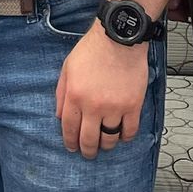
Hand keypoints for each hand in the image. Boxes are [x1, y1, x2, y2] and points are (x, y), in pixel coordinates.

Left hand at [55, 24, 148, 159]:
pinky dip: (125, 137)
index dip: (70, 142)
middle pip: (89, 139)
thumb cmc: (93, 49)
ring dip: (106, 145)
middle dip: (87, 150)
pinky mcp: (133, 105)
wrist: (119, 38)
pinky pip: (129, 131)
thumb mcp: (67, 68)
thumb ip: (61, 93)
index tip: (72, 148)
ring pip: (109, 139)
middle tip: (88, 153)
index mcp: (74, 96)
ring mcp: (114, 107)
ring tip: (105, 144)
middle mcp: (93, 105)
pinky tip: (121, 135)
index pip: (69, 129)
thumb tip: (59, 116)